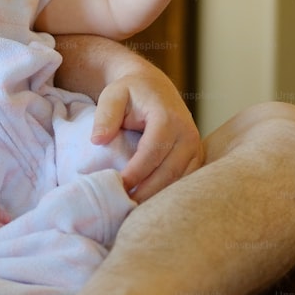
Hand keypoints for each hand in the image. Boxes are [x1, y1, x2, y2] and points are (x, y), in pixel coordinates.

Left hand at [89, 65, 203, 200]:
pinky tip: (149, 201)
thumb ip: (105, 116)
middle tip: (124, 205)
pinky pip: (185, 179)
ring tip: (134, 208)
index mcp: (168, 118)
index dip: (135, 173)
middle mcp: (187, 133)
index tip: (118, 187)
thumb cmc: (130, 92)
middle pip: (168, 171)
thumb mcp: (113, 95)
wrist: (154, 86)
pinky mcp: (196, 155)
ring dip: (157, 196)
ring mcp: (195, 146)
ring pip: (179, 180)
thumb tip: (97, 140)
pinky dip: (168, 192)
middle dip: (146, 191)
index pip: (152, 152)